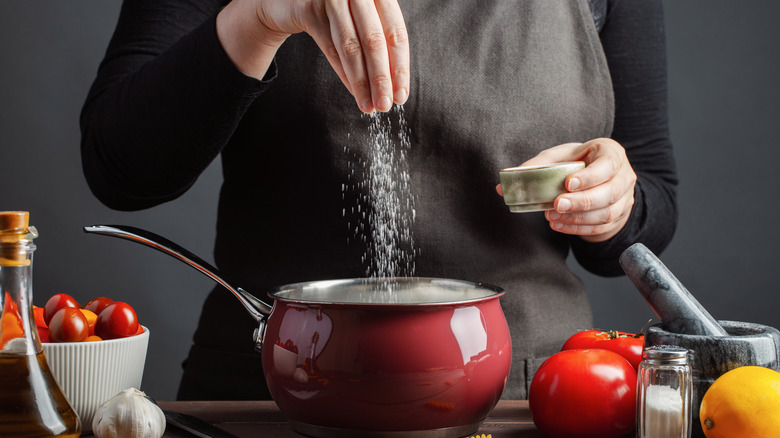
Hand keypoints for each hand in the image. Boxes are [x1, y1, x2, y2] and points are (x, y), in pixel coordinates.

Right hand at [217, 0, 409, 113]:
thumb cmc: (335, 9)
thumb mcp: (363, 16)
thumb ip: (379, 40)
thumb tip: (395, 84)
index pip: (395, 32)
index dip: (399, 67)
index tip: (401, 94)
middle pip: (374, 41)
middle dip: (381, 79)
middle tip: (385, 105)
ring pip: (350, 46)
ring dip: (361, 82)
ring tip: (369, 105)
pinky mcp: (308, 8)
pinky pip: (329, 47)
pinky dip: (344, 73)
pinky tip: (354, 92)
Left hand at [498, 139, 636, 241]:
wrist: (598, 180)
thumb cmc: (577, 164)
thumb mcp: (559, 158)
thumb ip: (534, 167)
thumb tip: (502, 187)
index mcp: (611, 153)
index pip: (607, 164)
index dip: (590, 176)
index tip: (568, 183)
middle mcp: (624, 175)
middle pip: (609, 192)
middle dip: (582, 201)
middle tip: (557, 204)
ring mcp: (625, 198)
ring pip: (607, 213)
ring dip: (578, 218)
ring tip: (553, 217)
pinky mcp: (619, 217)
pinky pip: (601, 227)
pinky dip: (578, 228)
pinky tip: (559, 225)